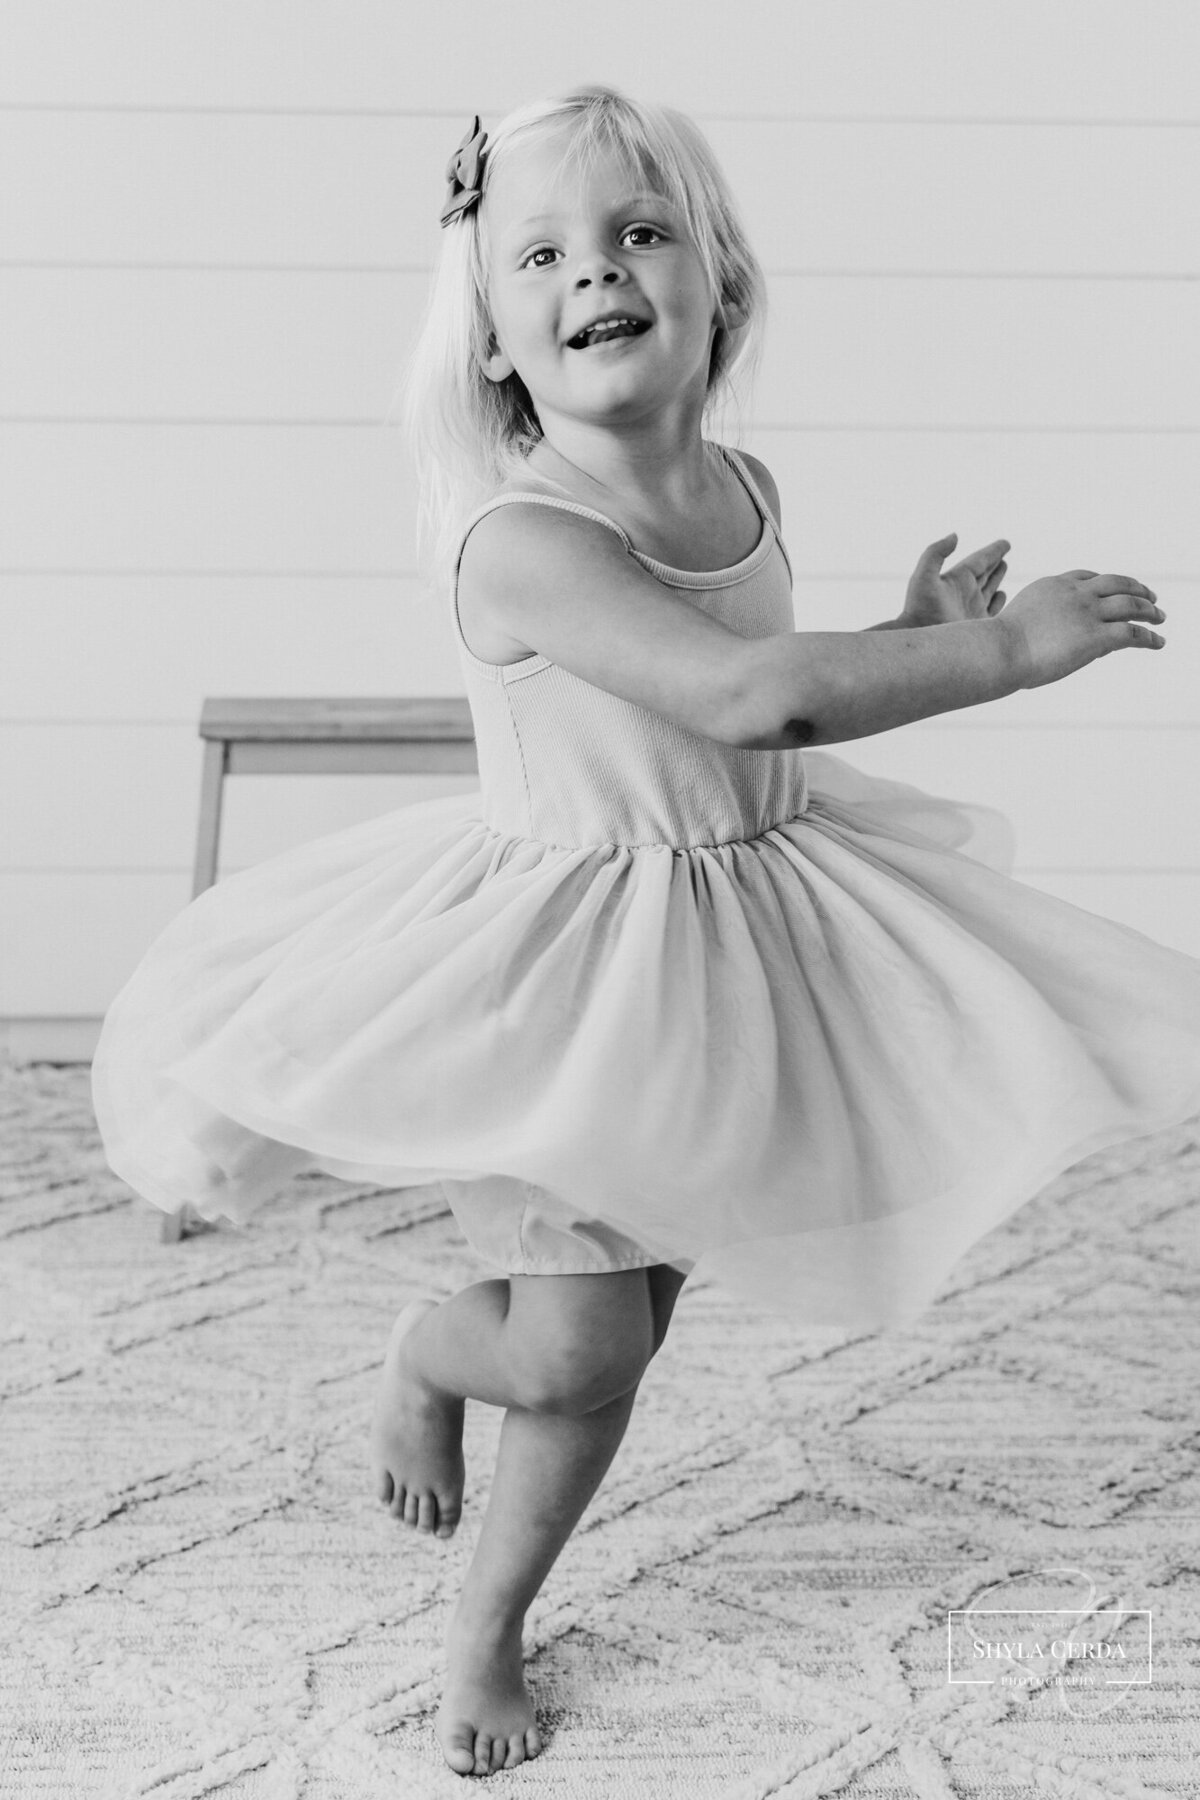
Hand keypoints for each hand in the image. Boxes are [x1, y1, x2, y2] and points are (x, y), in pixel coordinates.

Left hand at [901, 532, 1009, 625]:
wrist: (919, 640)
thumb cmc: (919, 609)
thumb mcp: (923, 576)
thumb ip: (935, 552)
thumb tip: (955, 535)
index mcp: (957, 579)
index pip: (979, 560)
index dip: (992, 551)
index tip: (1006, 543)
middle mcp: (965, 593)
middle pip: (984, 572)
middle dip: (994, 562)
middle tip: (1004, 551)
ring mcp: (972, 610)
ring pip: (990, 588)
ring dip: (997, 577)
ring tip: (1004, 566)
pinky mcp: (978, 627)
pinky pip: (994, 609)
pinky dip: (1000, 601)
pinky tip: (1002, 595)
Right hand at [999, 570, 1165, 688]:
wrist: (999, 650)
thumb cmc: (997, 647)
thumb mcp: (1018, 624)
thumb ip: (1036, 625)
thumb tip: (1041, 638)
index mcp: (1053, 585)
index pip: (1087, 577)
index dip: (1105, 583)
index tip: (1115, 589)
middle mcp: (1075, 593)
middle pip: (1116, 583)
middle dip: (1136, 588)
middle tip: (1150, 596)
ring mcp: (1088, 612)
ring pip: (1131, 604)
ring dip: (1150, 610)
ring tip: (1160, 617)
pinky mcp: (1097, 635)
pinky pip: (1133, 633)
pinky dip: (1150, 637)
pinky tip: (1158, 642)